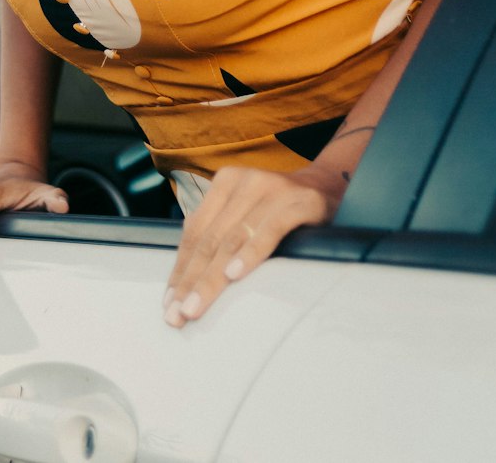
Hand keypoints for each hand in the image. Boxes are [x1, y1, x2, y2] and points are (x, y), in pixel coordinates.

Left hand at [163, 163, 344, 326]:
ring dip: (212, 277)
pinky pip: (270, 230)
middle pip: (211, 238)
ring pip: (234, 238)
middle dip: (191, 281)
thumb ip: (218, 235)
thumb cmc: (277, 211)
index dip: (180, 269)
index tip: (169, 304)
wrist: (327, 188)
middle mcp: (245, 181)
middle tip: (178, 315)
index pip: (195, 232)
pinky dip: (250, 254)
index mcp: (225, 183)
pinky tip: (235, 274)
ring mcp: (273, 189)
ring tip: (196, 305)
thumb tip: (183, 281)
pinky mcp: (300, 202)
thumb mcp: (244, 215)